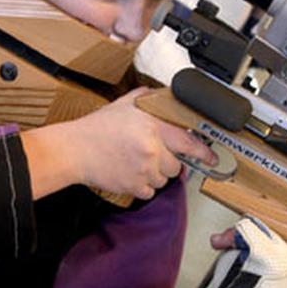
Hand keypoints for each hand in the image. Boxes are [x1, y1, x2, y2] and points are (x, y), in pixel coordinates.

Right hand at [67, 88, 216, 199]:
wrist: (74, 150)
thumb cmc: (96, 128)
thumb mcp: (123, 105)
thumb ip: (145, 98)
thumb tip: (161, 95)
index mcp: (153, 126)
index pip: (188, 141)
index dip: (204, 152)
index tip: (212, 159)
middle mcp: (152, 148)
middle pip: (177, 165)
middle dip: (167, 162)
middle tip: (150, 156)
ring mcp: (144, 169)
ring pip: (163, 179)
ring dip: (154, 174)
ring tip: (134, 163)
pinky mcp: (134, 186)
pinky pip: (149, 191)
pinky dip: (142, 186)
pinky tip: (128, 173)